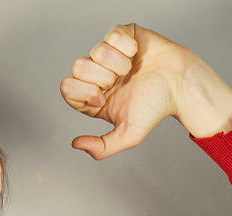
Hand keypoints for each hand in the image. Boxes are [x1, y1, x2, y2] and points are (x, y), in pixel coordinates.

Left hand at [60, 23, 194, 159]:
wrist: (181, 87)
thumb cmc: (155, 108)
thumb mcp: (128, 136)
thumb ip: (101, 148)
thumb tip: (76, 145)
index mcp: (90, 96)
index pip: (67, 87)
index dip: (84, 92)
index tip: (103, 98)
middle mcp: (95, 74)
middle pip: (78, 66)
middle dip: (103, 77)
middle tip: (120, 83)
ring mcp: (107, 54)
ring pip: (96, 50)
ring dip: (119, 64)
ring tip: (131, 71)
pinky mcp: (121, 35)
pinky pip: (112, 35)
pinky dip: (128, 48)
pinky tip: (136, 55)